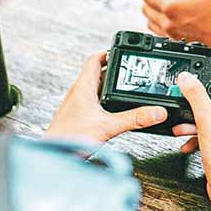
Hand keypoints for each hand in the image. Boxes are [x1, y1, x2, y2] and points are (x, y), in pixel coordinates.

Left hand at [44, 52, 168, 144]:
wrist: (53, 158)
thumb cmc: (68, 139)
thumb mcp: (108, 127)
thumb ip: (134, 119)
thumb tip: (156, 111)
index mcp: (83, 87)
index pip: (95, 59)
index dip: (109, 53)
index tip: (123, 52)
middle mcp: (78, 94)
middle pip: (97, 73)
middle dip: (115, 71)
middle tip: (130, 72)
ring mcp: (76, 106)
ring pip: (96, 89)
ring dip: (110, 87)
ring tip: (126, 91)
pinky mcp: (77, 118)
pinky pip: (93, 103)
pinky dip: (105, 103)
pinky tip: (114, 113)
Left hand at [141, 0, 210, 49]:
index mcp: (172, 6)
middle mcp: (169, 23)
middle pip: (145, 7)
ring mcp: (174, 35)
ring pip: (150, 21)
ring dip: (152, 9)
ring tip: (163, 0)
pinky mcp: (181, 43)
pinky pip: (159, 32)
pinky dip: (159, 21)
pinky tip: (171, 16)